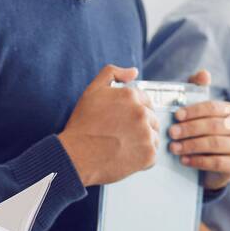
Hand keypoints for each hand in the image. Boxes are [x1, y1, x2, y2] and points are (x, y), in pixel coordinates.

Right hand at [57, 64, 159, 186]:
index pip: (146, 102)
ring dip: (143, 143)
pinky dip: (142, 159)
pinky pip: (153, 156)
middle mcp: (141, 113)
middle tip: (120, 137)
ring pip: (154, 137)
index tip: (124, 123)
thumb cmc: (82, 126)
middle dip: (140, 127)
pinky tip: (126, 157)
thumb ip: (112, 74)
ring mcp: (147, 134)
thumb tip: (134, 71)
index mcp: (131, 96)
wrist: (76, 157)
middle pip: (152, 119)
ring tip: (122, 147)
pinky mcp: (148, 155)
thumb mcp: (92, 91)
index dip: (134, 113)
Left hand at [166, 69, 229, 190]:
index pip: (212, 108)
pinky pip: (216, 162)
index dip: (193, 111)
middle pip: (213, 125)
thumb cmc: (200, 134)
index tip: (176, 116)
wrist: (210, 166)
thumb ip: (197, 90)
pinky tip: (183, 160)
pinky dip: (198, 161)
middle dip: (189, 129)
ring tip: (173, 148)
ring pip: (214, 143)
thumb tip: (204, 74)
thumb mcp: (196, 112)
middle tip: (171, 133)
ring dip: (191, 145)